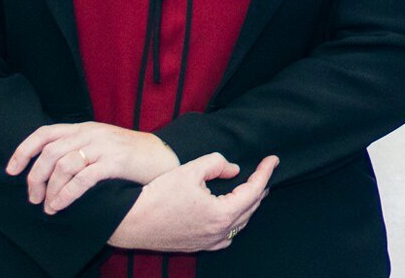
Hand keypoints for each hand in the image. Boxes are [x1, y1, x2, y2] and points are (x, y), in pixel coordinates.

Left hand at [6, 122, 179, 214]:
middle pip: (49, 153)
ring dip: (51, 190)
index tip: (11, 171)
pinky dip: (67, 194)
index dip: (23, 151)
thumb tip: (45, 165)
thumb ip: (77, 147)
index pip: (45, 133)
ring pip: (63, 166)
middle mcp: (91, 134)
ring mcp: (104, 146)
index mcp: (84, 128)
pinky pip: (83, 178)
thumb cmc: (129, 155)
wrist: (164, 156)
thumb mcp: (100, 143)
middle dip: (35, 178)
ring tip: (49, 207)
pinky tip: (61, 204)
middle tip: (33, 198)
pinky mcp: (116, 162)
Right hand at [108, 152, 277, 253]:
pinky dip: (234, 223)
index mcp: (222, 214)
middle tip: (264, 172)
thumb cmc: (158, 195)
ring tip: (253, 190)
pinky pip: (225, 237)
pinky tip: (232, 216)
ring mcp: (208, 242)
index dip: (265, 172)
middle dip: (259, 188)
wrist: (130, 222)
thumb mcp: (190, 170)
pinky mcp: (196, 245)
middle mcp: (218, 233)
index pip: (254, 190)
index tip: (273, 159)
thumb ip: (216, 163)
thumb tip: (233, 170)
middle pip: (249, 208)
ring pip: (239, 224)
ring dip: (248, 205)